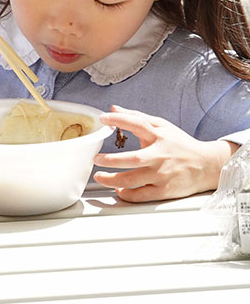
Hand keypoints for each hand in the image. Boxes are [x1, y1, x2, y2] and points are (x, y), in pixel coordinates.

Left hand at [92, 105, 234, 201]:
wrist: (207, 165)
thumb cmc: (180, 145)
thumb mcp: (162, 126)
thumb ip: (136, 117)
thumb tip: (113, 108)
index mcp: (159, 136)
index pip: (138, 124)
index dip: (119, 120)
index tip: (103, 118)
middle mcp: (160, 156)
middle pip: (132, 159)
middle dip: (110, 160)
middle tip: (96, 158)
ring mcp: (162, 175)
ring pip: (132, 180)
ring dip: (111, 180)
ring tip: (99, 176)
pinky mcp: (164, 191)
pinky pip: (140, 195)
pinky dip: (125, 194)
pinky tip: (118, 189)